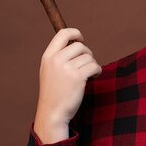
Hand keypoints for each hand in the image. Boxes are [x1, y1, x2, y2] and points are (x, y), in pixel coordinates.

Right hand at [34, 28, 101, 143]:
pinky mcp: (78, 77)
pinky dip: (97, 71)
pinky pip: (94, 66)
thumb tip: (77, 43)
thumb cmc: (54, 93)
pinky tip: (93, 77)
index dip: (75, 33)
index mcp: (48, 56)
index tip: (81, 39)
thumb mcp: (49, 70)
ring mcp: (66, 68)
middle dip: (87, 54)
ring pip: (89, 57)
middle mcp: (56, 60)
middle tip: (87, 64)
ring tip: (88, 75)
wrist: (52, 112)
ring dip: (92, 65)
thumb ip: (59, 56)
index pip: (63, 33)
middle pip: (80, 46)